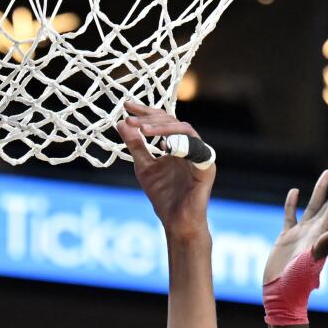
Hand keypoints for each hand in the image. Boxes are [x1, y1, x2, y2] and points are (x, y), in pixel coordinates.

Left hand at [117, 102, 213, 236]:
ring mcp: (200, 155)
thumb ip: (135, 145)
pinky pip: (197, 150)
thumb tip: (121, 123)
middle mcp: (190, 145)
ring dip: (163, 128)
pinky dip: (181, 144)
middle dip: (151, 118)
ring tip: (143, 130)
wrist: (177, 222)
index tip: (126, 105)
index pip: (163, 120)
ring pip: (185, 130)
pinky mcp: (206, 168)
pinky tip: (163, 146)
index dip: (145, 111)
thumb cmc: (164, 196)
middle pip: (173, 120)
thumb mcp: (144, 166)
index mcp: (177, 143)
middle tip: (131, 120)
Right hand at [264, 166, 327, 283]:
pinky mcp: (286, 238)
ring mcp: (301, 234)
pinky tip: (295, 191)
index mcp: (323, 233)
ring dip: (321, 190)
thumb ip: (326, 243)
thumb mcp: (313, 260)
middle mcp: (315, 231)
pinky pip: (291, 215)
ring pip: (313, 206)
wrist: (281, 294)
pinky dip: (292, 203)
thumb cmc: (297, 280)